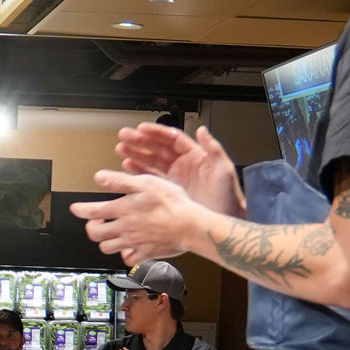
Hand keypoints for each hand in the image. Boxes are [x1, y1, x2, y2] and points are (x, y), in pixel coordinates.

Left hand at [71, 170, 197, 264]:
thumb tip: (99, 177)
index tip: (75, 208)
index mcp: (123, 210)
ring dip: (105, 241)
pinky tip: (128, 247)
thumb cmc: (172, 203)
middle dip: (91, 228)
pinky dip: (124, 254)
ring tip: (110, 233)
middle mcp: (124, 228)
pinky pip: (127, 259)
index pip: (92, 212)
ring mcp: (133, 243)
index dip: (79, 210)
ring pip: (107, 248)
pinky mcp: (144, 254)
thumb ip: (119, 181)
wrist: (190, 226)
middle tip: (95, 222)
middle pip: (95, 234)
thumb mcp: (145, 183)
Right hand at [115, 121, 244, 215]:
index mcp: (196, 155)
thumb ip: (213, 149)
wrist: (224, 220)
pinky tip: (128, 167)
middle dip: (140, 141)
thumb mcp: (224, 170)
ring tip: (121, 149)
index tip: (142, 128)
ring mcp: (176, 177)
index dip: (156, 133)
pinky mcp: (170, 191)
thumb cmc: (228, 196)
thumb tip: (202, 130)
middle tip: (125, 136)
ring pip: (152, 161)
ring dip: (136, 155)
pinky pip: (152, 178)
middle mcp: (184, 164)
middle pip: (158, 148)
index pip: (172, 139)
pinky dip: (139, 172)